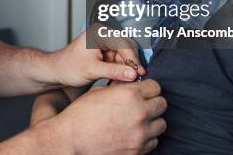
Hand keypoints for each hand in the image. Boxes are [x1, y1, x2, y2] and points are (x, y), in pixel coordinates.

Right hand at [48, 79, 166, 153]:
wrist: (71, 140)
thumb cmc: (81, 115)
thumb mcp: (101, 92)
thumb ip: (121, 88)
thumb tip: (133, 84)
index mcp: (130, 94)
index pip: (155, 86)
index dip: (148, 88)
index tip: (143, 91)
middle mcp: (139, 113)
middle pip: (162, 104)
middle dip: (152, 103)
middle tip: (141, 105)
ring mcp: (141, 134)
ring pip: (161, 124)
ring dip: (151, 121)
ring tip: (136, 121)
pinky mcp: (139, 150)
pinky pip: (154, 141)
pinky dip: (146, 138)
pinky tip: (133, 134)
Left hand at [49, 26, 145, 86]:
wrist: (56, 72)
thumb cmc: (68, 67)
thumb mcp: (92, 70)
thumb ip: (114, 71)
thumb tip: (133, 74)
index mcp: (99, 33)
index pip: (123, 43)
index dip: (132, 58)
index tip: (139, 72)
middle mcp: (103, 36)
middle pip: (126, 48)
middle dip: (131, 64)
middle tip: (138, 78)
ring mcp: (105, 45)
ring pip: (124, 56)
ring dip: (127, 69)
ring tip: (130, 81)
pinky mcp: (105, 54)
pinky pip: (119, 62)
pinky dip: (122, 71)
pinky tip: (124, 80)